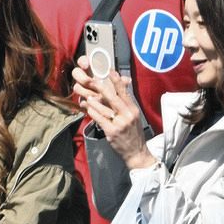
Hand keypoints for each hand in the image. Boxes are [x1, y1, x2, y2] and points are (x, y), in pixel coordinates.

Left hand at [72, 55, 155, 170]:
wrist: (136, 152)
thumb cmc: (133, 133)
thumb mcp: (134, 117)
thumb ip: (127, 105)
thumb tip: (120, 92)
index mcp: (133, 109)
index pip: (124, 92)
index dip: (117, 81)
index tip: (110, 71)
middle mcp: (127, 115)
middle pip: (113, 98)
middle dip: (102, 88)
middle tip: (93, 80)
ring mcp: (120, 123)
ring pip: (104, 109)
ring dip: (94, 101)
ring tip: (87, 95)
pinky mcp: (112, 132)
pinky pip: (100, 120)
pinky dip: (93, 113)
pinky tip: (88, 108)